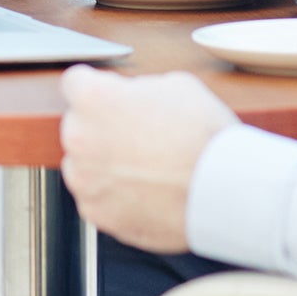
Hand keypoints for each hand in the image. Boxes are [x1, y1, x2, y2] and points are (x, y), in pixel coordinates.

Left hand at [59, 66, 236, 253]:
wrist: (222, 190)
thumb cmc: (204, 136)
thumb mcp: (175, 85)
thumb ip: (137, 89)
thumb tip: (129, 97)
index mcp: (93, 99)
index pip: (74, 82)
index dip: (96, 87)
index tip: (107, 95)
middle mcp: (79, 139)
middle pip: (78, 125)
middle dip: (101, 127)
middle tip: (138, 135)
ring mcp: (85, 180)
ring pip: (84, 165)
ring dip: (104, 164)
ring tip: (145, 167)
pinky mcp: (97, 213)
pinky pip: (97, 198)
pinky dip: (114, 196)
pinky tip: (144, 191)